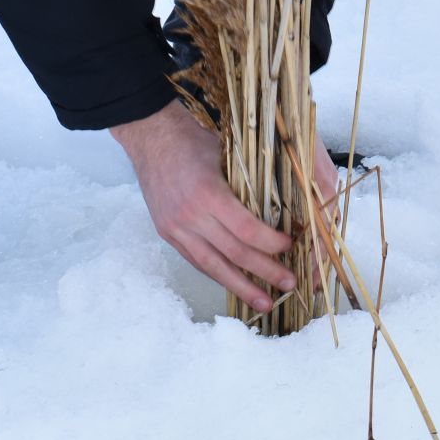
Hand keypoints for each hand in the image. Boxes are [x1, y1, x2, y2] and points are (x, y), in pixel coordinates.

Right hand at [111, 100, 297, 313]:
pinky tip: (235, 284)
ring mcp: (176, 228)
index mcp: (208, 193)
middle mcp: (190, 216)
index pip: (245, 230)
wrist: (150, 137)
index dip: (270, 243)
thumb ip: (247, 184)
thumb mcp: (226, 155)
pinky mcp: (167, 233)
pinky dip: (218, 273)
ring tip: (263, 302)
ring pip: (212, 266)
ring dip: (241, 287)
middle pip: (233, 253)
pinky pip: (196, 260)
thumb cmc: (192, 141)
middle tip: (288, 284)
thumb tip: (280, 207)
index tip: (289, 246)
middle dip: (264, 272)